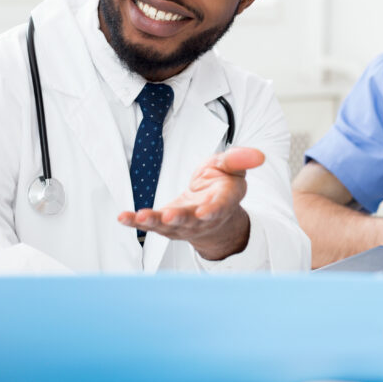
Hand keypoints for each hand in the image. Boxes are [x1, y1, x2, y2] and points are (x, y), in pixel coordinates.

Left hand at [117, 146, 261, 259]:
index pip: (219, 207)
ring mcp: (183, 224)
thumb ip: (239, 159)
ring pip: (168, 226)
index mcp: (222, 202)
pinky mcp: (165, 224)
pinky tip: (123, 217)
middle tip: (170, 217)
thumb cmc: (221, 186)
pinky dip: (135, 222)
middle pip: (191, 220)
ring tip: (140, 217)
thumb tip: (259, 155)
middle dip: (180, 219)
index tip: (205, 211)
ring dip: (153, 222)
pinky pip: (150, 225)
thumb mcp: (231, 167)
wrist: (211, 211)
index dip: (212, 210)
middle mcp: (202, 217)